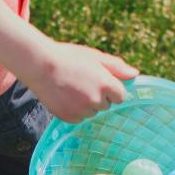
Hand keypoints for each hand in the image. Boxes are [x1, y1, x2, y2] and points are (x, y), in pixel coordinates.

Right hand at [21, 42, 138, 123]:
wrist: (39, 66)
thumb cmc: (68, 57)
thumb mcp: (95, 57)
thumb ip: (117, 67)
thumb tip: (135, 74)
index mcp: (106, 84)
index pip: (120, 96)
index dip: (111, 89)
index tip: (100, 82)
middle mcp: (96, 100)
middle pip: (106, 105)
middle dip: (98, 96)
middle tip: (82, 83)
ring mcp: (82, 111)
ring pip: (92, 113)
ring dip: (86, 105)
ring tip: (71, 89)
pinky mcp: (69, 118)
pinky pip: (79, 118)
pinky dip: (74, 111)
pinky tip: (65, 97)